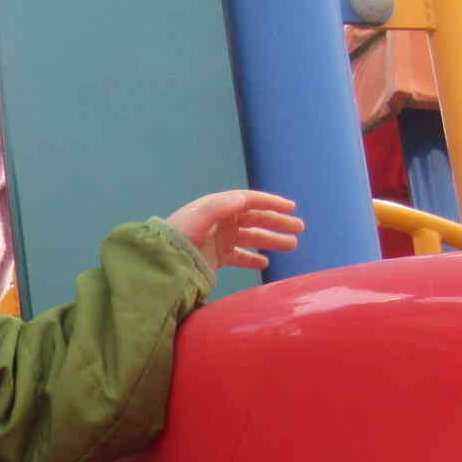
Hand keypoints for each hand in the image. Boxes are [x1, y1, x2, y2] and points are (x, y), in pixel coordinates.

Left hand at [165, 191, 303, 270]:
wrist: (162, 261)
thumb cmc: (180, 237)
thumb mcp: (199, 218)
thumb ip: (221, 206)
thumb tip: (243, 199)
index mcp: (218, 208)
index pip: (249, 201)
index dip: (271, 203)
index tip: (291, 208)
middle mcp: (220, 221)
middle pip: (254, 218)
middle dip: (277, 222)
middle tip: (299, 228)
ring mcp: (219, 239)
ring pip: (251, 237)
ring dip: (270, 240)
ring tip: (291, 245)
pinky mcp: (216, 257)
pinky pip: (239, 256)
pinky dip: (252, 258)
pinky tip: (265, 263)